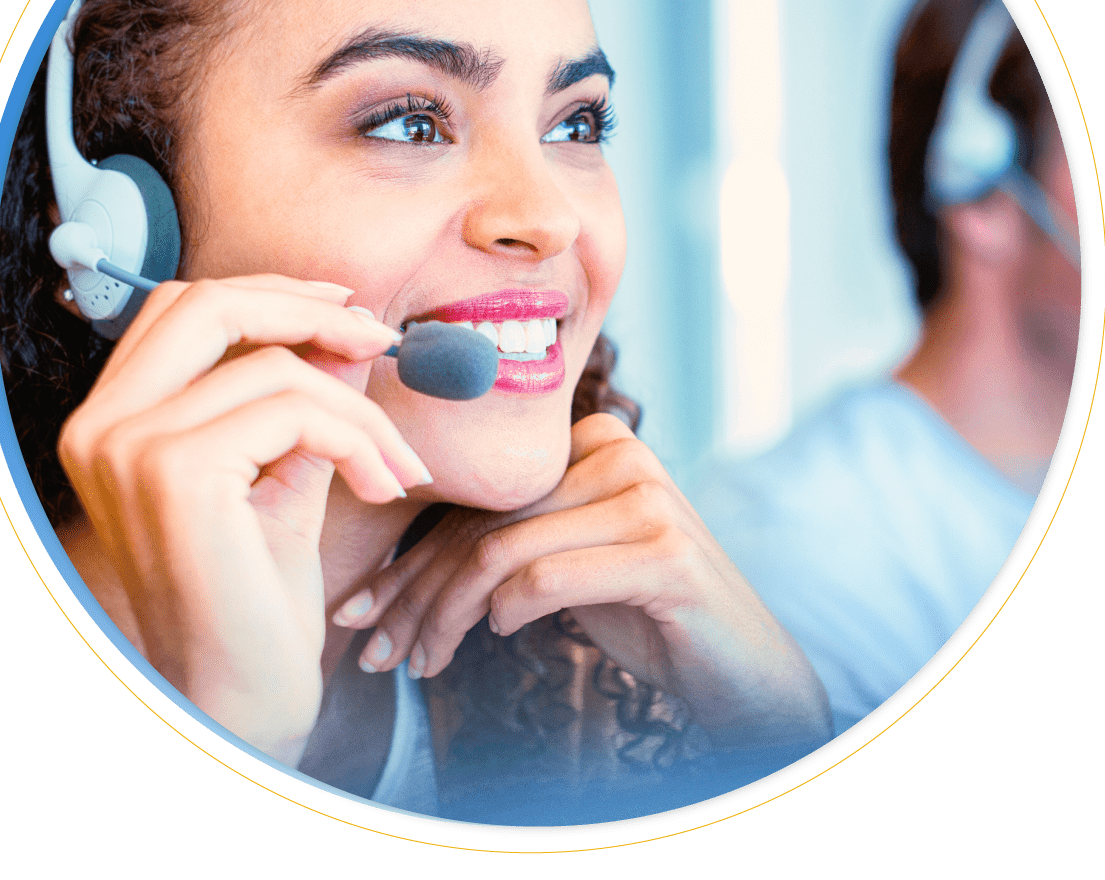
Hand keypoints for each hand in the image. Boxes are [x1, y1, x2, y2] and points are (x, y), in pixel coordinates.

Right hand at [57, 274, 430, 764]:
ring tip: (396, 462)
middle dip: (310, 310)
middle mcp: (101, 427)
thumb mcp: (284, 472)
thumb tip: (351, 327)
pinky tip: (383, 487)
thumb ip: (305, 397)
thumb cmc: (257, 597)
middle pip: (209, 304)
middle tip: (382, 340)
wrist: (242, 698)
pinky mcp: (176, 475)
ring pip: (277, 367)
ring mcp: (130, 448)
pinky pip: (297, 412)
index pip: (184, 309)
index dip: (271, 295)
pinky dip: (358, 440)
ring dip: (360, 408)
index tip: (345, 310)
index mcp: (114, 422)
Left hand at [330, 414, 830, 750]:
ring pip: (504, 552)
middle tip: (371, 646)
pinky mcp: (663, 552)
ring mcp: (647, 499)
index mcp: (595, 441)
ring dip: (446, 616)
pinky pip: (548, 577)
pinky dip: (507, 611)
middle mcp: (622, 454)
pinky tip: (496, 635)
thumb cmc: (646, 610)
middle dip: (416, 592)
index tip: (362, 608)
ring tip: (419, 661)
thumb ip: (514, 540)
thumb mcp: (572, 561)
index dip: (412, 557)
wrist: (742, 662)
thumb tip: (402, 574)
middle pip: (486, 523)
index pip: (481, 500)